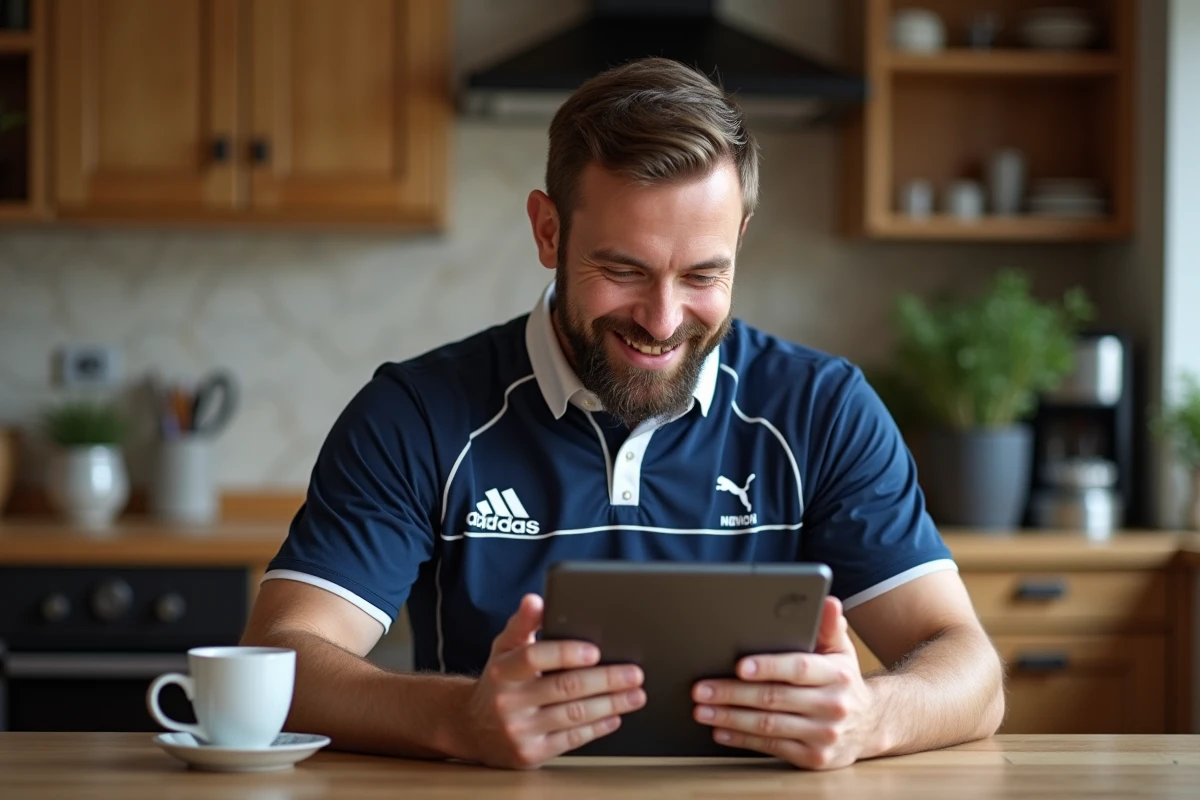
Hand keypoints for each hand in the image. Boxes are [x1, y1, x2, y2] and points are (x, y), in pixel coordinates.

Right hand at [461, 594, 645, 768]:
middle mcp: (508, 702)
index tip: (595, 651)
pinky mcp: (531, 754)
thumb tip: (536, 600)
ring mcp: (519, 731)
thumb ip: (523, 623)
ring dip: (611, 704)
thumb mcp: (504, 647)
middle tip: (635, 673)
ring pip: (574, 715)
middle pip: (565, 688)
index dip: (565, 653)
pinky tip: (614, 717)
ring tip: (636, 695)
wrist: (471, 728)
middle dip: (606, 680)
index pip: (535, 657)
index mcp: (502, 671)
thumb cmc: (497, 681)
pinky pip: (571, 740)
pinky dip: (597, 727)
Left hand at [691, 596, 877, 769]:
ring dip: (731, 718)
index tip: (739, 666)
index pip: (798, 669)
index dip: (768, 667)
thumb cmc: (843, 679)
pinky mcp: (813, 758)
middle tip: (701, 689)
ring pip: (769, 726)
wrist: (871, 724)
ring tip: (702, 709)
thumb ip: (829, 626)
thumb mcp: (841, 650)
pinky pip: (772, 748)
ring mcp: (823, 735)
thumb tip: (827, 602)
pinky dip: (743, 739)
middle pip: (774, 699)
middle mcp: (832, 706)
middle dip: (732, 693)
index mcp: (837, 675)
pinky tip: (721, 730)